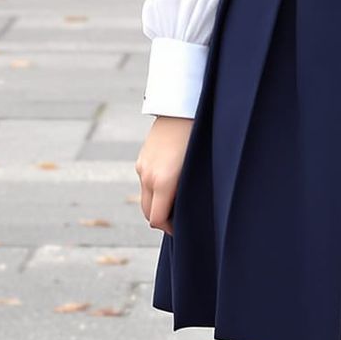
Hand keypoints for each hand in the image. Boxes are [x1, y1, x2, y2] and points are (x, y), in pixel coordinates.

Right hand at [136, 114, 193, 235]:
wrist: (182, 109)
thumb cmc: (199, 139)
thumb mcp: (199, 169)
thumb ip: (190, 192)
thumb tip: (189, 211)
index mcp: (164, 181)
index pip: (157, 219)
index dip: (169, 229)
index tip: (182, 230)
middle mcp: (148, 176)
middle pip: (147, 212)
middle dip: (162, 220)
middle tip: (180, 221)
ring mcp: (142, 167)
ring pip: (145, 198)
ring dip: (157, 204)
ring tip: (177, 202)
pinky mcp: (141, 159)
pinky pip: (145, 183)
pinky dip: (154, 190)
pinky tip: (170, 184)